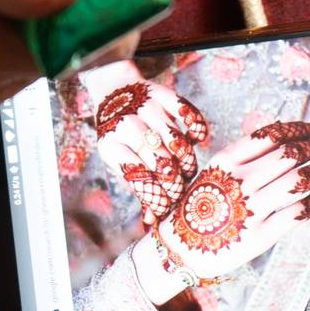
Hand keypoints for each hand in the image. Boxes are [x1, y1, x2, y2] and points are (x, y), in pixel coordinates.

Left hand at [87, 70, 210, 224]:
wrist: (114, 89)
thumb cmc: (120, 136)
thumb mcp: (119, 159)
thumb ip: (138, 185)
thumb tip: (152, 220)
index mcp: (111, 146)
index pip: (138, 177)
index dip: (157, 196)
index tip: (168, 207)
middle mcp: (125, 125)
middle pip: (158, 160)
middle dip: (174, 181)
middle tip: (181, 190)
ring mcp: (145, 107)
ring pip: (175, 140)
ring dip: (186, 160)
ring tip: (187, 170)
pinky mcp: (162, 93)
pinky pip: (186, 112)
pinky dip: (196, 127)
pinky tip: (198, 139)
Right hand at [147, 120, 309, 290]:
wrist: (179, 249)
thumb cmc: (199, 208)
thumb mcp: (214, 172)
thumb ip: (244, 157)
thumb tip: (284, 140)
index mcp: (226, 161)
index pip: (271, 136)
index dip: (297, 130)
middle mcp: (239, 182)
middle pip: (289, 156)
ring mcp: (250, 210)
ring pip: (298, 182)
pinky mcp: (260, 237)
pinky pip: (298, 213)